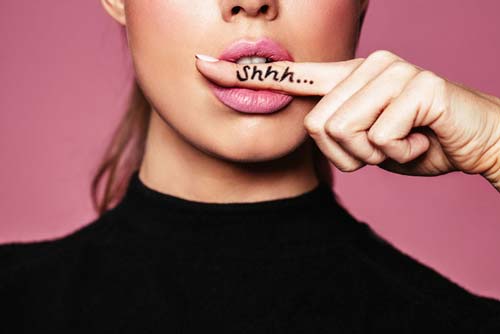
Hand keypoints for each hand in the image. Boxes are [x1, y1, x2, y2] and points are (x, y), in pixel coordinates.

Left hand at [195, 50, 499, 190]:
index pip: (289, 75)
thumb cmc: (411, 140)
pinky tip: (420, 139)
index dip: (244, 74)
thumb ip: (335, 129)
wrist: (468, 141)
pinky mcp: (418, 85)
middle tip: (382, 145)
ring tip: (400, 140)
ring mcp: (392, 71)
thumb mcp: (363, 139)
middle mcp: (365, 65)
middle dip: (350, 153)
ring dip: (374, 154)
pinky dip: (401, 154)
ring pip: (347, 132)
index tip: (204, 66)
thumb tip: (311, 126)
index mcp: (346, 78)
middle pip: (318, 126)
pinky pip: (382, 138)